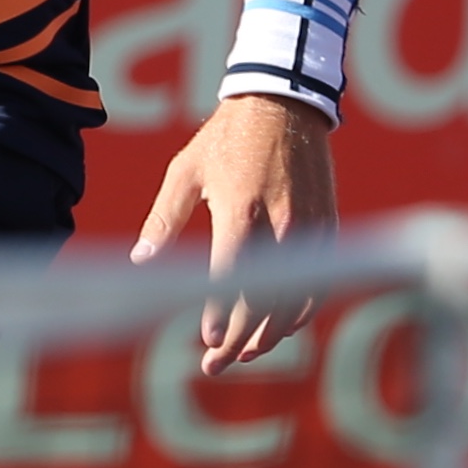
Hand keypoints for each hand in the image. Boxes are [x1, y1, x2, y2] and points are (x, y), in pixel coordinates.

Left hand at [132, 93, 337, 374]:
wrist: (285, 103)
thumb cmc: (225, 139)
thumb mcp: (184, 173)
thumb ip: (163, 221)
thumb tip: (138, 263)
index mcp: (241, 210)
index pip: (233, 277)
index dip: (222, 314)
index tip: (207, 342)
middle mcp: (282, 224)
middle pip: (265, 298)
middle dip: (239, 337)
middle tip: (214, 364)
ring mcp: (311, 228)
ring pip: (297, 298)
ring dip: (271, 333)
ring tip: (243, 354)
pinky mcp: (329, 228)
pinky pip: (320, 283)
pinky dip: (300, 312)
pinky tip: (280, 329)